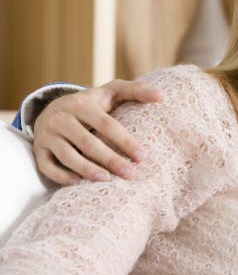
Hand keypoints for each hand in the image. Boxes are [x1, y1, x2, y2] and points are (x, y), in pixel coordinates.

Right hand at [32, 79, 162, 184]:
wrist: (52, 108)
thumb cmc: (91, 103)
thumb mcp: (110, 91)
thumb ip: (135, 91)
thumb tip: (162, 96)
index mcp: (81, 104)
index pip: (107, 125)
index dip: (125, 142)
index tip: (142, 157)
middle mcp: (61, 118)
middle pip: (88, 143)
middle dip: (111, 160)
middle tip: (130, 174)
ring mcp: (47, 135)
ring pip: (68, 156)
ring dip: (87, 170)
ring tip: (107, 180)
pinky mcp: (38, 150)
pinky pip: (47, 167)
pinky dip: (61, 176)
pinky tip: (78, 183)